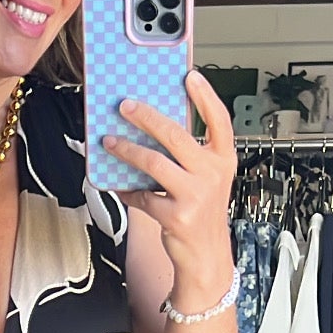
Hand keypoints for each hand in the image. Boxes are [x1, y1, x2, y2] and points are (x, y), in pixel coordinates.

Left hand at [104, 69, 236, 310]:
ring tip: (109, 141)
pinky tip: (117, 186)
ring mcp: (195, 195)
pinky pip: (142, 196)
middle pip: (175, 135)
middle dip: (146, 117)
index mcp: (223, 159)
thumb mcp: (206, 179)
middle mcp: (212, 174)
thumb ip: (189, 155)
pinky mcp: (176, 215)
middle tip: (125, 105)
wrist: (206, 256)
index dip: (205, 96)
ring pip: (153, 162)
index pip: (219, 120)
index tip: (190, 76)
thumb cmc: (202, 212)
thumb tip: (153, 128)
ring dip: (126, 150)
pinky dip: (126, 191)